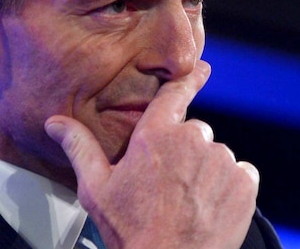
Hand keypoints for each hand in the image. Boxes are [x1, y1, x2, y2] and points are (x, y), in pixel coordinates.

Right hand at [44, 61, 259, 248]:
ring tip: (188, 202)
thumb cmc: (131, 231)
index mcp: (155, 135)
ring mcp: (221, 160)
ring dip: (206, 172)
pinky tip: (210, 207)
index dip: (190, 79)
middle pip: (193, 134)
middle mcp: (192, 139)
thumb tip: (55, 123)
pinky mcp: (244, 182)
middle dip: (184, 153)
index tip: (204, 68)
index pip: (175, 94)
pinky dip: (229, 187)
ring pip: (216, 155)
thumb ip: (79, 147)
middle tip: (168, 187)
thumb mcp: (96, 189)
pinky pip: (240, 174)